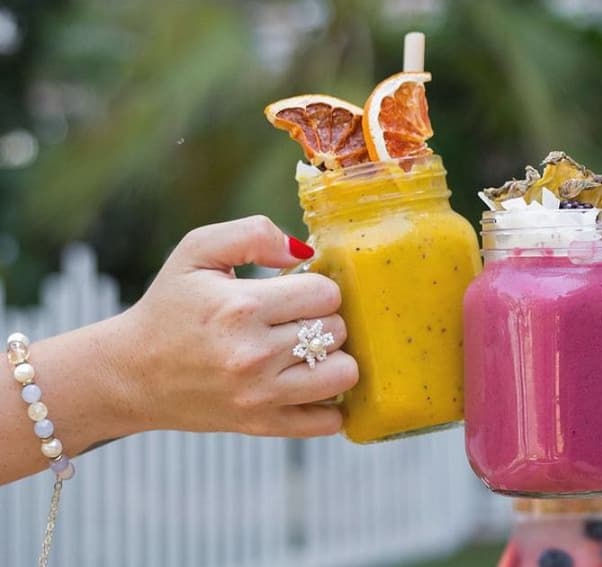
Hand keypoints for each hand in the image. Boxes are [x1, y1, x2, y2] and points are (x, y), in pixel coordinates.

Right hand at [110, 215, 357, 437]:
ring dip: (334, 359)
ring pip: (344, 373)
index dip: (317, 288)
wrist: (131, 373)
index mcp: (241, 306)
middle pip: (337, 330)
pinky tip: (310, 385)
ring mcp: (260, 395)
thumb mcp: (197, 252)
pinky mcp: (262, 425)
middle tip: (297, 321)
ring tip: (309, 352)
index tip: (296, 293)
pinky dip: (330, 405)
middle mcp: (254, 354)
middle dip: (324, 320)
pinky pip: (329, 421)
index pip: (326, 293)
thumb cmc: (170, 308)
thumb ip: (253, 234)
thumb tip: (303, 251)